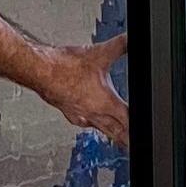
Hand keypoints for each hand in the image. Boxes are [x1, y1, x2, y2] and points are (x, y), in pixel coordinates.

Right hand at [34, 32, 128, 147]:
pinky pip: (83, 122)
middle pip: (116, 132)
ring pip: (100, 129)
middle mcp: (94, 113)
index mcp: (106, 103)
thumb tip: (132, 39)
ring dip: (110, 135)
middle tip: (134, 147)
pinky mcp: (67, 110)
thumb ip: (119, 46)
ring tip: (117, 140)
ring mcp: (79, 114)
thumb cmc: (64, 66)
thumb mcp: (98, 53)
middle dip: (126, 140)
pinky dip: (90, 124)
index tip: (146, 138)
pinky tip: (87, 121)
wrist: (39, 70)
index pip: (128, 122)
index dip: (139, 129)